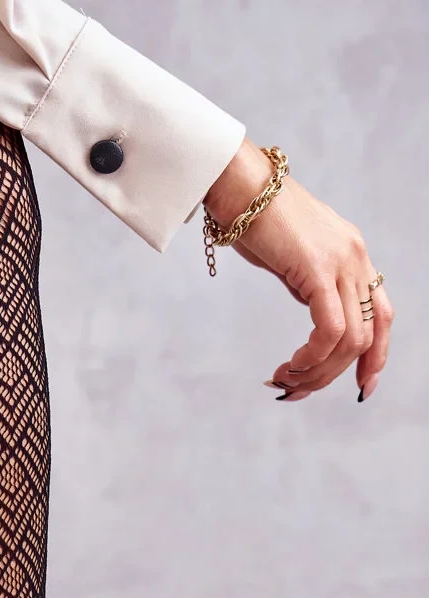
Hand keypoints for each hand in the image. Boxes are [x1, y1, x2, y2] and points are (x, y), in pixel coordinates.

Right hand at [203, 138, 393, 400]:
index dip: (377, 357)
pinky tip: (290, 365)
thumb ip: (308, 282)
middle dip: (334, 375)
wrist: (237, 184)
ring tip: (285, 381)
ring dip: (317, 372)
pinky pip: (330, 329)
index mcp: (353, 255)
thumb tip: (312, 313)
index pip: (382, 316)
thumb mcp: (292, 257)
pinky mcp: (318, 268)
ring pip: (350, 339)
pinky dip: (313, 357)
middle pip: (367, 336)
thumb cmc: (252, 216)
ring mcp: (341, 261)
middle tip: (296, 390)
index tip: (362, 387)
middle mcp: (356, 258)